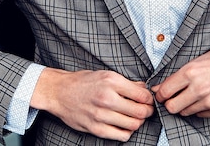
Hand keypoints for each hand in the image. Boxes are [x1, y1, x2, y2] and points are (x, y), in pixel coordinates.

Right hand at [30, 68, 154, 141]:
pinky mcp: (95, 128)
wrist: (59, 92)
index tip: (148, 100)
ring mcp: (101, 115)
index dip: (150, 99)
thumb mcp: (105, 75)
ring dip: (138, 122)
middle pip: (140, 111)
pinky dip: (127, 132)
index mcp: (111, 81)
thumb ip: (126, 83)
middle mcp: (107, 98)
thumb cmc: (82, 82)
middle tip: (146, 110)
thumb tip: (144, 89)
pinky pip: (121, 135)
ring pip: (133, 124)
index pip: (142, 95)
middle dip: (147, 111)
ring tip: (134, 117)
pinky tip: (124, 125)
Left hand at [151, 42, 209, 117]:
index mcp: (191, 71)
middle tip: (174, 98)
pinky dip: (200, 109)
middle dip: (170, 103)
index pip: (165, 91)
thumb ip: (180, 74)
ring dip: (186, 106)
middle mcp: (199, 88)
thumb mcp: (200, 59)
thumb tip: (161, 87)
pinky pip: (200, 114)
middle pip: (172, 107)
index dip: (160, 94)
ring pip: (185, 112)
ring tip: (195, 94)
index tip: (161, 94)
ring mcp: (209, 101)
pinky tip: (208, 97)